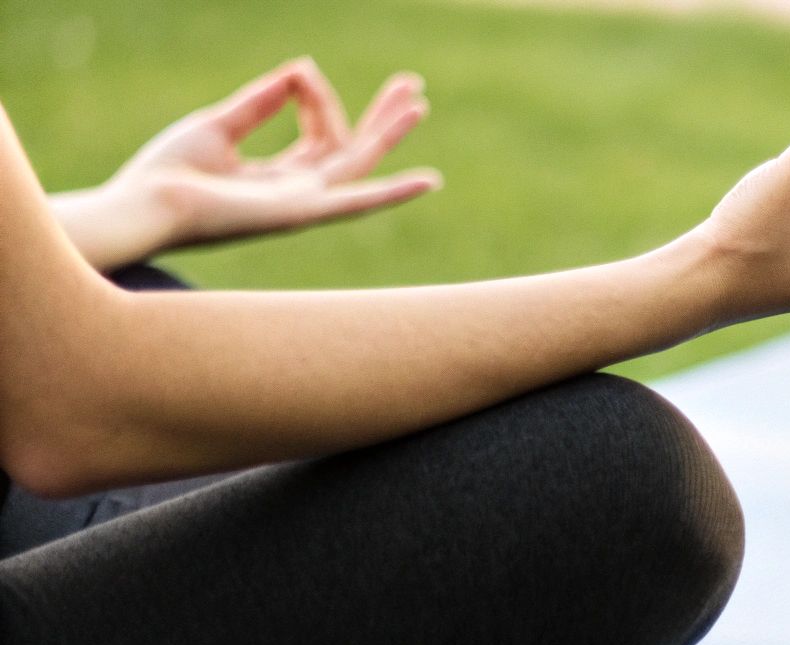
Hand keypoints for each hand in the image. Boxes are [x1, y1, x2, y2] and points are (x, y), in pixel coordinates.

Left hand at [55, 58, 438, 269]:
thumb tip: (298, 70)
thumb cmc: (168, 174)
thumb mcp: (217, 125)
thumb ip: (258, 102)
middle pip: (352, 150)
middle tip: (411, 84)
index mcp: (277, 178)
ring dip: (388, 131)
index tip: (300, 71)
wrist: (145, 204)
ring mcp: (303, 205)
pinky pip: (357, 200)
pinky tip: (427, 181)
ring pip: (358, 163)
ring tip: (417, 101)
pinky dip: (394, 191)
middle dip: (381, 116)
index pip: (317, 132)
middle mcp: (298, 194)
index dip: (314, 95)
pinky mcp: (300, 212)